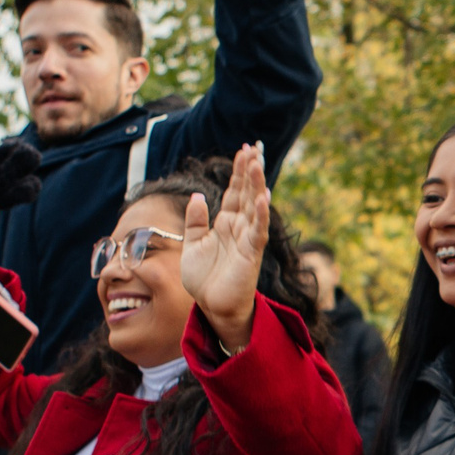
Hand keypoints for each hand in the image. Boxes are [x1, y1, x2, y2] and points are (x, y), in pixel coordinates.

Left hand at [179, 144, 269, 351]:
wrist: (212, 306)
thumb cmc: (204, 278)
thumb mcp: (192, 244)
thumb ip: (195, 220)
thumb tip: (197, 196)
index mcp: (225, 223)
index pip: (234, 192)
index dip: (239, 171)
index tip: (243, 150)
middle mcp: (239, 227)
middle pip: (247, 193)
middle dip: (250, 171)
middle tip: (254, 148)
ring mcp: (247, 239)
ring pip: (255, 207)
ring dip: (256, 185)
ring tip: (258, 164)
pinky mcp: (251, 253)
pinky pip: (258, 231)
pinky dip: (261, 214)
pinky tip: (262, 197)